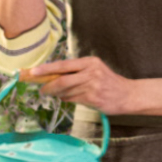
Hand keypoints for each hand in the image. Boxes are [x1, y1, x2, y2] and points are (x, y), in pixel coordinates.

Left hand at [23, 56, 140, 113]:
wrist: (128, 95)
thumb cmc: (108, 82)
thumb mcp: (94, 70)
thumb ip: (76, 72)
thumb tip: (52, 77)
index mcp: (90, 62)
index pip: (63, 65)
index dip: (46, 69)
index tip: (33, 72)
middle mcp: (91, 72)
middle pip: (62, 80)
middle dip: (48, 86)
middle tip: (41, 90)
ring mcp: (92, 86)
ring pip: (66, 92)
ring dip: (58, 95)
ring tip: (57, 94)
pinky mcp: (93, 98)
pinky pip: (73, 100)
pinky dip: (67, 99)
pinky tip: (69, 98)